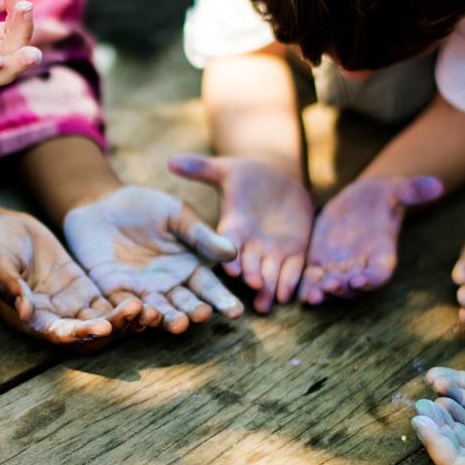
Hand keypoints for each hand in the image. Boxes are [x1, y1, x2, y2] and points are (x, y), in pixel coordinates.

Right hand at [0, 212, 140, 347]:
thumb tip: (23, 310)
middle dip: (113, 329)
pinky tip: (148, 300)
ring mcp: (70, 306)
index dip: (81, 334)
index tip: (103, 326)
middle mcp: (53, 319)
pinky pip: (107, 304)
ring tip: (148, 308)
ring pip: (103, 322)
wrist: (2, 229)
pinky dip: (125, 307)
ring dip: (125, 321)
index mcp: (29, 320)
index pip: (59, 334)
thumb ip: (8, 285)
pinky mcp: (83, 290)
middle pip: (88, 335)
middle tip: (136, 312)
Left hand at [62, 186, 241, 332]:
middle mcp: (169, 286)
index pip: (208, 288)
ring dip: (166, 319)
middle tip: (200, 316)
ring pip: (157, 311)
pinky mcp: (114, 292)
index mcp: (189, 268)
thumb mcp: (175, 215)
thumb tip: (232, 251)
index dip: (222, 300)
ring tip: (176, 323)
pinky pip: (124, 307)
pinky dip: (132, 314)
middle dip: (193, 312)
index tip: (235, 311)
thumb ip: (200, 235)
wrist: (102, 205)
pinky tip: (141, 314)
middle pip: (184, 305)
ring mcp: (142, 292)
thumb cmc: (145, 207)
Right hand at [169, 155, 312, 312]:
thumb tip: (171, 161)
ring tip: (267, 303)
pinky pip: (292, 270)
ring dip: (267, 288)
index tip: (231, 267)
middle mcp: (248, 244)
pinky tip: (286, 295)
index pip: (227, 243)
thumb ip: (200, 168)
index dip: (228, 254)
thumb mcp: (225, 168)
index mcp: (232, 226)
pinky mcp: (293, 252)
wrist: (277, 182)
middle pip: (248, 263)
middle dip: (250, 274)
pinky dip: (289, 282)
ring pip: (268, 273)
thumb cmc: (246, 174)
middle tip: (252, 285)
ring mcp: (270, 251)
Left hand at [298, 176, 441, 304]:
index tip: (360, 281)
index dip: (371, 280)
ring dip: (321, 292)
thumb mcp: (397, 189)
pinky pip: (311, 276)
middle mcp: (362, 265)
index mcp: (383, 254)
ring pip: (331, 285)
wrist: (361, 198)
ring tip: (311, 296)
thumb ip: (413, 190)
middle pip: (353, 286)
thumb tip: (436, 184)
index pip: (380, 274)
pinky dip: (303, 283)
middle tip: (330, 287)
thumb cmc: (384, 194)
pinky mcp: (320, 260)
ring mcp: (340, 265)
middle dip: (342, 289)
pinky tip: (291, 286)